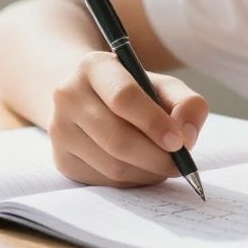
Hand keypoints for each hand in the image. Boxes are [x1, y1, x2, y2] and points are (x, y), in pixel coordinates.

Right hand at [48, 51, 208, 186]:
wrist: (89, 100)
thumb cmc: (135, 93)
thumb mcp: (163, 86)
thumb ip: (186, 103)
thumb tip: (186, 136)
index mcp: (95, 67)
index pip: (123, 97)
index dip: (154, 123)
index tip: (179, 141)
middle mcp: (68, 95)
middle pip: (117, 139)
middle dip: (156, 157)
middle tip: (180, 163)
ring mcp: (60, 129)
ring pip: (112, 166)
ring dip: (148, 172)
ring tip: (164, 164)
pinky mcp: (62, 159)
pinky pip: (105, 181)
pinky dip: (133, 180)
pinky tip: (142, 167)